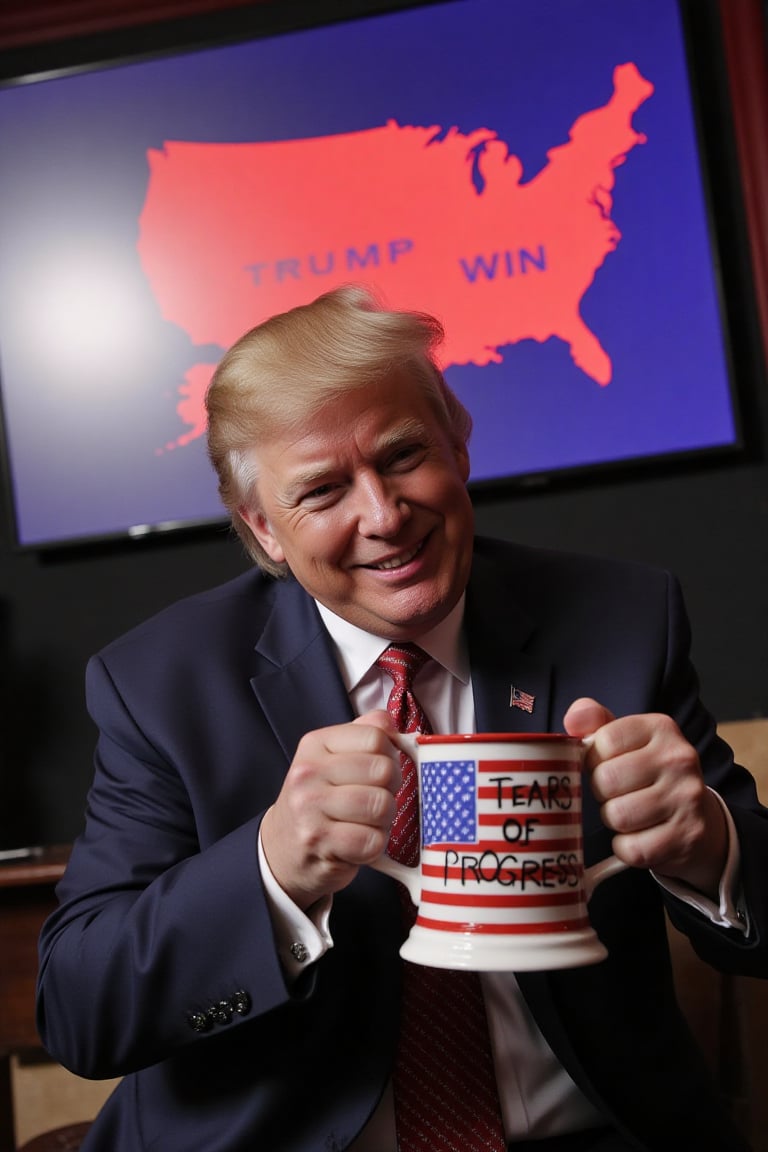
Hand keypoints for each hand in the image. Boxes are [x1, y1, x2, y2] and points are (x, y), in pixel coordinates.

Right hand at [260, 710, 401, 909]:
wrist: (282, 846)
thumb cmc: (319, 798)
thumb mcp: (333, 757)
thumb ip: (364, 733)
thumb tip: (391, 723)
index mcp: (315, 744)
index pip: (375, 736)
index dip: (390, 755)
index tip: (379, 771)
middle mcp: (307, 773)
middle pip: (383, 770)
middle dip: (391, 788)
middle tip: (376, 798)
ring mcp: (310, 809)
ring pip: (381, 805)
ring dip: (384, 819)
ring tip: (368, 821)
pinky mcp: (319, 843)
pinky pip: (372, 841)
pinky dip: (375, 845)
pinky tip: (359, 842)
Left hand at [564, 697, 727, 899]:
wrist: (698, 818)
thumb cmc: (648, 775)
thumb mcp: (627, 741)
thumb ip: (595, 723)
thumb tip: (574, 717)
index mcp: (661, 728)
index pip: (604, 741)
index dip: (593, 759)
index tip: (607, 765)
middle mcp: (680, 759)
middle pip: (606, 780)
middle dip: (602, 792)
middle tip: (618, 794)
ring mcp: (688, 799)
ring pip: (617, 815)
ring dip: (613, 820)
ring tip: (630, 813)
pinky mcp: (688, 837)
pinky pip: (631, 848)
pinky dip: (626, 847)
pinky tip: (640, 836)